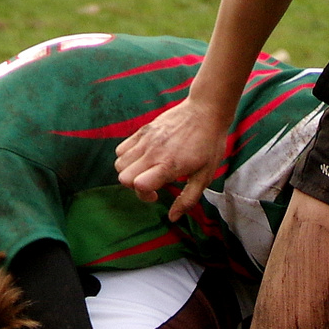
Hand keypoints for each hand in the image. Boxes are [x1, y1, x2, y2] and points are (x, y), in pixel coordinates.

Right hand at [114, 96, 233, 220]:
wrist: (206, 111)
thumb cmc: (209, 144)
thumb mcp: (205, 176)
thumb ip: (188, 199)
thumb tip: (172, 218)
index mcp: (168, 165)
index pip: (139, 185)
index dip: (144, 195)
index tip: (157, 194)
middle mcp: (152, 152)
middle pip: (123, 177)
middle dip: (134, 186)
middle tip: (151, 184)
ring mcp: (145, 139)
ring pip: (119, 163)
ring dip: (129, 172)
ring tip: (146, 171)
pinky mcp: (143, 130)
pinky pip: (121, 149)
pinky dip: (127, 158)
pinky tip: (144, 158)